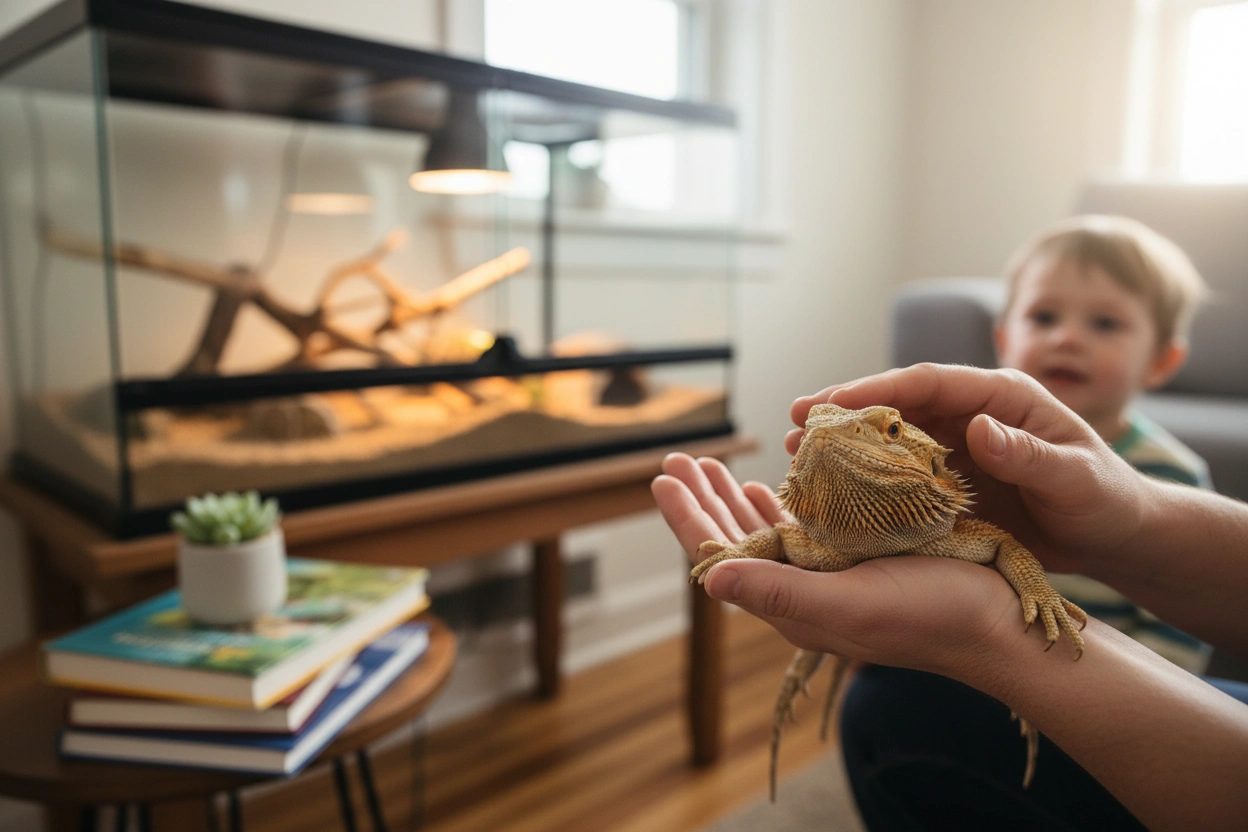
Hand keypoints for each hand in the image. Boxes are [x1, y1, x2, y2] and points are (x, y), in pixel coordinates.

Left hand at [651, 450, 1021, 678]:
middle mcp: (802, 588)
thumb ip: (780, 593)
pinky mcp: (859, 560)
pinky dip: (781, 502)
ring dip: (735, 497)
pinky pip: (805, 526)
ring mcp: (829, 573)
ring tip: (712, 465)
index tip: (661, 475)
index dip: (688, 517)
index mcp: (791, 602)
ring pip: (765, 529)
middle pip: (735, 538)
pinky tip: (770, 485)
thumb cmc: (931, 617)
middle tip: (680, 459)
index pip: (720, 557)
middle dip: (705, 498)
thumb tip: (706, 582)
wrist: (998, 628)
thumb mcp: (852, 604)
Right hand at [788, 363, 1147, 575]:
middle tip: (794, 420)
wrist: (1116, 536)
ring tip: (796, 453)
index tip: (832, 402)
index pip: (929, 382)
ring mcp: (956, 447)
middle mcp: (971, 414)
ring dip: (845, 444)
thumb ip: (1029, 454)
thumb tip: (977, 428)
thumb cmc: (1107, 500)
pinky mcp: (949, 481)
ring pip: (889, 438)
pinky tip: (830, 490)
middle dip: (844, 411)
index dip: (877, 389)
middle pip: (897, 404)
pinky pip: (898, 475)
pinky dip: (863, 479)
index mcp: (1001, 396)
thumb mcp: (1077, 478)